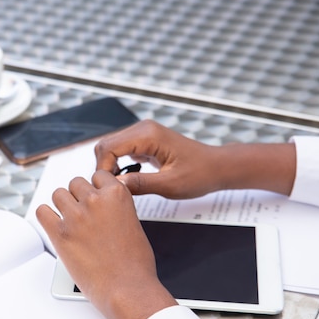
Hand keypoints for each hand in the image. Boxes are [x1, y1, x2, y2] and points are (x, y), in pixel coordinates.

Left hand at [36, 170, 176, 318]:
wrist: (127, 288)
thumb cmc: (135, 263)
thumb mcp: (133, 222)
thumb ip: (116, 208)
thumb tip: (103, 206)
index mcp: (117, 195)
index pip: (97, 175)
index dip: (95, 187)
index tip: (94, 197)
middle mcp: (95, 201)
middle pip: (75, 183)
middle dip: (78, 196)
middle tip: (82, 213)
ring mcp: (76, 216)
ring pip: (58, 194)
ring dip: (62, 205)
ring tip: (69, 220)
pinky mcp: (60, 233)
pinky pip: (42, 212)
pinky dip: (46, 217)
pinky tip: (54, 225)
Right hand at [95, 120, 295, 197]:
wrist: (216, 167)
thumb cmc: (199, 174)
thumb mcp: (170, 185)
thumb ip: (140, 184)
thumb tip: (115, 185)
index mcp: (148, 135)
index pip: (108, 148)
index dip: (102, 169)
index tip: (106, 188)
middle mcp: (143, 129)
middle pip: (105, 145)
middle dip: (103, 168)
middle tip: (110, 189)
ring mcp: (143, 133)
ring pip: (110, 148)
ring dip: (110, 167)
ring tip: (119, 186)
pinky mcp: (144, 141)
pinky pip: (120, 150)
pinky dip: (118, 165)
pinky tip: (128, 179)